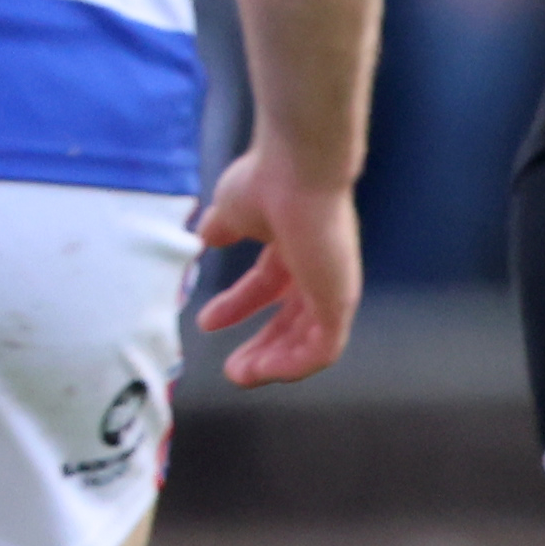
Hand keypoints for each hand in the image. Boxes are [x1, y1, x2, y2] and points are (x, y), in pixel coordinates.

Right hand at [188, 128, 360, 385]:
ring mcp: (332, 284)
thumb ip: (221, 229)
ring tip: (242, 376)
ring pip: (308, 339)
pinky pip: (323, 348)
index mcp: (293, 243)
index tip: (207, 323)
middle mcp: (317, 266)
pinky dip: (295, 365)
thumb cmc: (266, 183)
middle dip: (262, 345)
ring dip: (274, 362)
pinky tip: (264, 371)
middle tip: (232, 367)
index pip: (268, 284)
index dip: (238, 306)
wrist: (297, 169)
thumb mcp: (231, 211)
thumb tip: (203, 237)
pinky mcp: (341, 300)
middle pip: (291, 319)